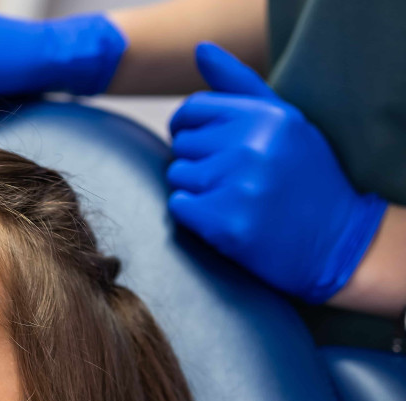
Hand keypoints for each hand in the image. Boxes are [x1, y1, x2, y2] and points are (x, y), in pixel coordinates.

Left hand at [167, 43, 388, 302]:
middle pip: (182, 143)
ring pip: (177, 175)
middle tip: (232, 177)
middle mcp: (252, 147)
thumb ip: (238, 83)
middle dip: (198, 159)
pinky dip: (193, 213)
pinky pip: (178, 206)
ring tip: (232, 196)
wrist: (333, 240)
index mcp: (266, 117)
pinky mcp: (226, 224)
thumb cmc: (303, 174)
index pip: (194, 109)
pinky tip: (224, 216)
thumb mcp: (284, 119)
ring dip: (196, 187)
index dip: (190, 126)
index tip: (205, 143)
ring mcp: (239, 187)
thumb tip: (200, 50)